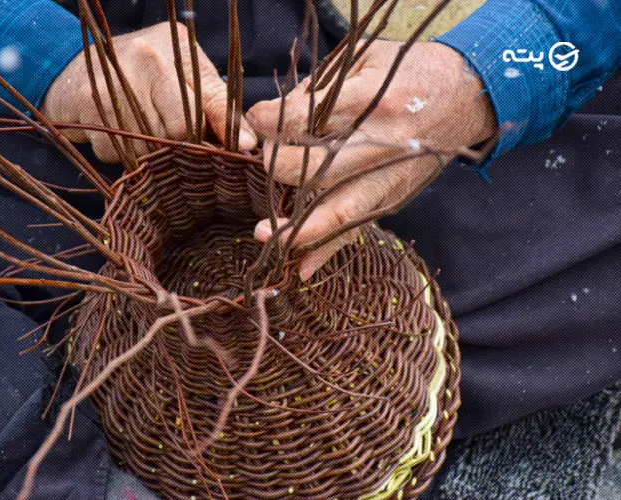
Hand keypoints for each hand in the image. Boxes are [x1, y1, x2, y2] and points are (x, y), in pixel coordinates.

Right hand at [41, 22, 256, 159]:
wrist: (69, 69)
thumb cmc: (140, 72)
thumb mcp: (183, 73)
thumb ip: (216, 103)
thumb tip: (250, 144)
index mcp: (173, 49)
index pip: (207, 101)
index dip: (224, 130)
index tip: (243, 150)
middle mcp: (145, 60)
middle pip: (179, 132)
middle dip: (181, 145)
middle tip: (173, 139)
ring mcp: (116, 85)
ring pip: (150, 147)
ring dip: (150, 152)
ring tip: (141, 129)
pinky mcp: (91, 110)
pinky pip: (120, 153)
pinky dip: (122, 153)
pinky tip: (118, 131)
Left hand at [246, 39, 496, 279]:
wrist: (468, 95)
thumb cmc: (409, 71)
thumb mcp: (365, 58)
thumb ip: (320, 86)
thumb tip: (275, 117)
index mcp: (372, 102)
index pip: (306, 118)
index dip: (271, 121)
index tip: (253, 120)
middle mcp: (381, 146)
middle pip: (318, 170)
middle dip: (279, 167)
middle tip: (264, 160)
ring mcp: (389, 178)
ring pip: (339, 210)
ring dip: (299, 228)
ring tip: (265, 235)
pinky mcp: (393, 198)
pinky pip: (357, 228)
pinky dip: (329, 249)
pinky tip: (302, 268)